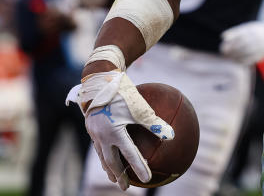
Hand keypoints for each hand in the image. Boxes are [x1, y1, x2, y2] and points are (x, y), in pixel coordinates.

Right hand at [66, 71, 173, 189]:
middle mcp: (102, 136)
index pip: (130, 155)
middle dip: (118, 175)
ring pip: (102, 155)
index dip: (140, 168)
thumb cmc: (122, 92)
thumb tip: (172, 136)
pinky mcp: (91, 127)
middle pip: (111, 162)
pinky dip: (105, 153)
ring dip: (109, 167)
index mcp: (114, 133)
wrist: (99, 78)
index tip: (148, 179)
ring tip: (114, 175)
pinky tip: (110, 152)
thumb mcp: (141, 107)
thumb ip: (155, 123)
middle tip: (125, 186)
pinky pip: (99, 145)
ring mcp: (94, 132)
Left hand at [219, 20, 263, 64]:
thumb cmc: (255, 32)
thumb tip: (223, 37)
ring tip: (228, 56)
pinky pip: (250, 60)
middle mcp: (257, 38)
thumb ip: (235, 32)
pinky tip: (235, 60)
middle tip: (223, 51)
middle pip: (243, 44)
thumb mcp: (247, 28)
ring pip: (246, 53)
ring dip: (235, 56)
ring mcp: (260, 47)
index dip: (231, 40)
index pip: (240, 35)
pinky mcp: (261, 56)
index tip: (223, 44)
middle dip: (232, 49)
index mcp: (253, 30)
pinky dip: (241, 61)